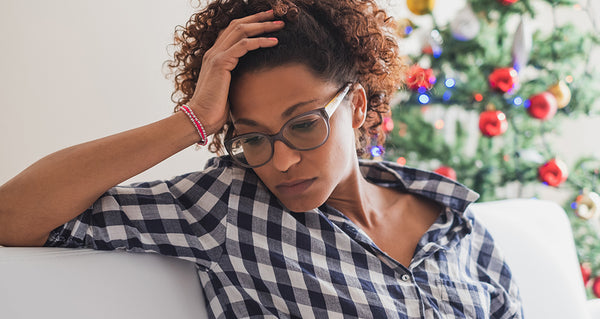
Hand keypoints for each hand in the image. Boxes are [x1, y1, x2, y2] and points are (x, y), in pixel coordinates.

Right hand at [187, 10, 283, 135]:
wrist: (200, 118)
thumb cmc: (215, 109)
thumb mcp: (228, 89)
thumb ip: (236, 79)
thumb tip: (252, 80)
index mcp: (215, 56)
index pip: (232, 31)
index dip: (250, 23)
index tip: (267, 20)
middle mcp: (213, 52)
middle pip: (238, 25)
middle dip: (259, 18)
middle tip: (277, 15)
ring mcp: (215, 55)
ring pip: (241, 30)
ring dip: (263, 26)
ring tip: (279, 25)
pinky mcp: (220, 63)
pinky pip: (243, 45)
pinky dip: (260, 41)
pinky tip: (274, 42)